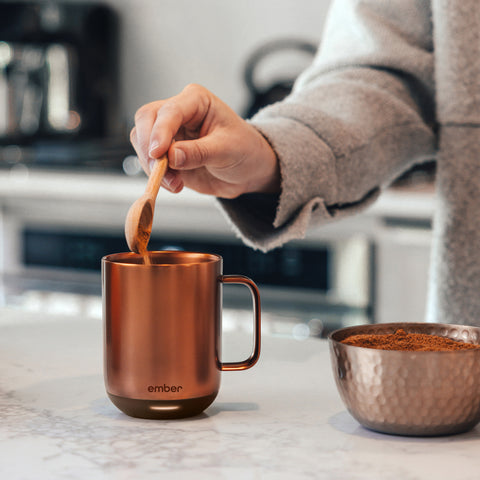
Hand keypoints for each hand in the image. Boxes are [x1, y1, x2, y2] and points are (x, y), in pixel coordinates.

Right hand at [130, 84, 279, 198]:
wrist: (247, 171)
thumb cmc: (244, 150)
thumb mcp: (227, 150)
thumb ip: (199, 152)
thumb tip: (171, 156)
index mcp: (196, 101)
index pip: (169, 111)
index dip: (160, 131)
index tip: (158, 153)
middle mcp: (178, 112)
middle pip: (146, 120)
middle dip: (148, 147)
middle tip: (160, 171)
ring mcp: (169, 133)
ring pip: (142, 141)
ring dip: (152, 166)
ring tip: (175, 184)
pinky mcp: (165, 154)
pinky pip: (149, 162)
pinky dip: (156, 176)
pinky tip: (175, 185)